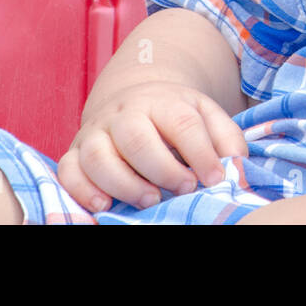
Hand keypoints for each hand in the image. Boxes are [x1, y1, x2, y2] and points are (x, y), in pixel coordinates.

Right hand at [56, 81, 247, 212]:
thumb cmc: (174, 117)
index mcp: (162, 101)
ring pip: (99, 156)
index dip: (200, 153)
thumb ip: (226, 138)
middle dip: (162, 168)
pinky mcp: (74, 153)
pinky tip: (104, 206)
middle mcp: (124, 113)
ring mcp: (96, 132)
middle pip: (136, 137)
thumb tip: (237, 167)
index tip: (213, 178)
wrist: (132, 99)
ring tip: (151, 201)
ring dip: (124, 183)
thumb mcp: (205, 115)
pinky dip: (82, 190)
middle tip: (183, 190)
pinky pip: (69, 171)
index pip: (181, 123)